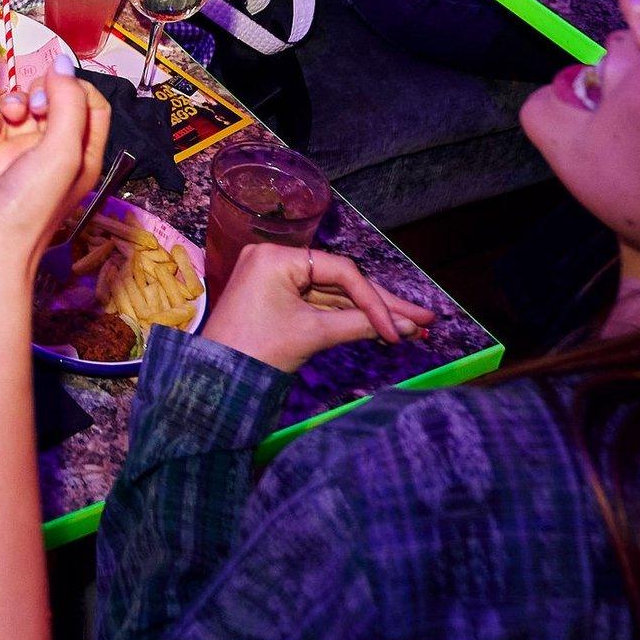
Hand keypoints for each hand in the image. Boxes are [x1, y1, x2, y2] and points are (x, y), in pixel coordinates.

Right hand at [0, 73, 109, 277]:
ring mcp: (19, 158)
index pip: (92, 105)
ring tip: (3, 120)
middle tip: (29, 108)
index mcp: (83, 155)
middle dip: (37, 93)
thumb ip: (68, 103)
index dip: (74, 88)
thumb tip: (62, 63)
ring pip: (18, 111)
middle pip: (53, 102)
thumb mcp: (63, 152)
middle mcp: (54, 155)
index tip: (54, 91)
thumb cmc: (28, 208)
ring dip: (9, 104)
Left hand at [202, 243, 432, 373]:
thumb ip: (360, 325)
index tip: (402, 329)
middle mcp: (275, 259)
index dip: (374, 301)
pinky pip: (318, 305)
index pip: (340, 271)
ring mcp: (275, 279)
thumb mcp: (311, 335)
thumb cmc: (255, 352)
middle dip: (382, 304)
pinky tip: (380, 328)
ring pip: (333, 295)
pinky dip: (346, 318)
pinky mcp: (277, 300)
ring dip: (369, 312)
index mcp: (276, 257)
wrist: (213, 382)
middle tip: (425, 319)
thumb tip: (406, 328)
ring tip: (413, 327)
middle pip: (340, 281)